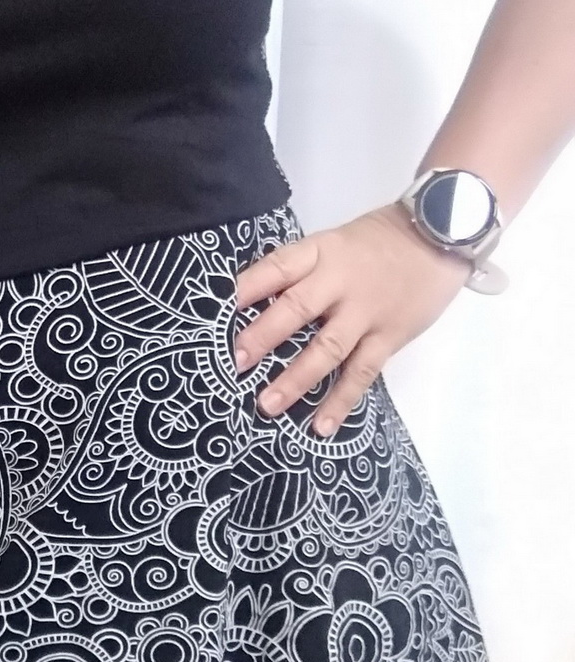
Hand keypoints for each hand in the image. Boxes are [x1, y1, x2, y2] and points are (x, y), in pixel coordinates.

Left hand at [233, 202, 473, 436]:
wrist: (442, 235)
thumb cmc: (379, 241)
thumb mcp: (335, 242)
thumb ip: (301, 271)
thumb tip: (252, 304)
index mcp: (321, 252)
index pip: (277, 267)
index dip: (247, 288)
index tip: (219, 310)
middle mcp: (340, 282)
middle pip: (297, 309)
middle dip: (263, 337)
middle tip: (235, 363)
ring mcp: (366, 312)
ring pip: (327, 349)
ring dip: (295, 380)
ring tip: (266, 405)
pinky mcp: (389, 337)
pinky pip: (362, 373)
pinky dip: (341, 401)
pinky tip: (321, 426)